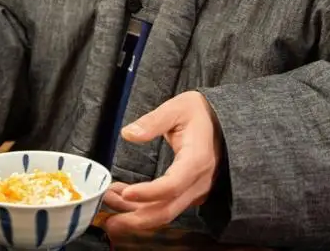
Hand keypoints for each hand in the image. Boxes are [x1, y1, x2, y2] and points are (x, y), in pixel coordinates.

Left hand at [102, 91, 223, 236]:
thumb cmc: (198, 113)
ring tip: (108, 203)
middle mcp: (199, 182)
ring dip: (135, 214)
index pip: (173, 185)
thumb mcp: (177, 107)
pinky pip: (166, 207)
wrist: (221, 121)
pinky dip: (143, 208)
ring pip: (164, 212)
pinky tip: (122, 199)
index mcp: (197, 160)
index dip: (148, 193)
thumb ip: (153, 121)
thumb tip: (128, 134)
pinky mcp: (189, 193)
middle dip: (136, 218)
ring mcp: (196, 191)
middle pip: (167, 210)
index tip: (124, 193)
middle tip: (109, 221)